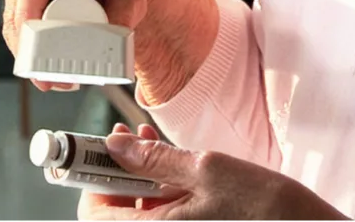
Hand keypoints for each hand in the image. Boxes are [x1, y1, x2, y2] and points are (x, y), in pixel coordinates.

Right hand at [2, 0, 218, 103]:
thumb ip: (125, 14)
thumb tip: (108, 43)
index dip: (27, 14)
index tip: (31, 47)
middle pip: (19, 2)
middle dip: (28, 45)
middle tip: (51, 79)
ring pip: (14, 16)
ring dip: (27, 50)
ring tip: (56, 79)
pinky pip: (17, 22)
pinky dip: (28, 46)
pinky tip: (44, 67)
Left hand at [79, 124, 347, 219]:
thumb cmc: (264, 207)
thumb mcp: (207, 169)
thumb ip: (156, 159)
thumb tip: (117, 147)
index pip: (94, 213)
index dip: (90, 180)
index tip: (94, 152)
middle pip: (115, 212)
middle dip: (116, 173)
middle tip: (126, 140)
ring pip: (138, 213)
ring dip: (138, 178)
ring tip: (151, 144)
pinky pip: (162, 217)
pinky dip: (159, 191)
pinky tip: (172, 165)